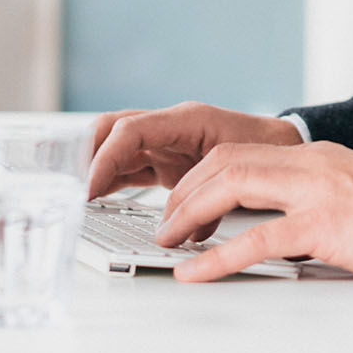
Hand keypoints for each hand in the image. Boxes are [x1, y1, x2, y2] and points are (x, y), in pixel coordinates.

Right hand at [86, 101, 303, 200]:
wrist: (286, 144)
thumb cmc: (268, 149)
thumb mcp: (241, 167)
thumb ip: (211, 196)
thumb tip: (186, 232)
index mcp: (185, 120)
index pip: (129, 130)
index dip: (104, 159)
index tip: (88, 189)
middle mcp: (168, 127)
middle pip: (110, 131)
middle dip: (84, 155)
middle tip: (67, 187)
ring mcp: (164, 142)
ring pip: (115, 149)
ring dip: (94, 171)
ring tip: (73, 198)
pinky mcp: (166, 161)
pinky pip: (129, 167)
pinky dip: (110, 182)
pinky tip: (96, 201)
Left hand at [154, 141, 352, 282]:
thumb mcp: (351, 196)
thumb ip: (313, 202)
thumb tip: (273, 228)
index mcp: (315, 158)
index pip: (240, 154)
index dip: (201, 178)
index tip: (181, 203)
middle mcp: (310, 165)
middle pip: (225, 162)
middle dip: (185, 192)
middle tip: (165, 223)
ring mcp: (317, 191)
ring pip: (232, 186)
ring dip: (190, 214)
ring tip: (168, 241)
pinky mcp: (326, 224)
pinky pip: (258, 239)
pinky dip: (217, 257)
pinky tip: (194, 272)